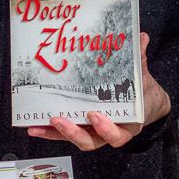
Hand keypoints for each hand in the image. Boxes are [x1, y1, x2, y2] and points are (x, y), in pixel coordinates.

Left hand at [27, 34, 168, 150]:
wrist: (144, 101)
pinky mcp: (79, 126)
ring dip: (55, 133)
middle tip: (58, 120)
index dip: (106, 129)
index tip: (95, 115)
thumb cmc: (141, 91)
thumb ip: (140, 58)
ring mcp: (92, 131)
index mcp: (127, 124)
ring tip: (38, 125)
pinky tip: (34, 124)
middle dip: (73, 132)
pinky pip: (64, 132)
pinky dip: (49, 131)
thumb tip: (141, 37)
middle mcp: (108, 132)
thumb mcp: (141, 76)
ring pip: (74, 138)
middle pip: (90, 141)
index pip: (117, 135)